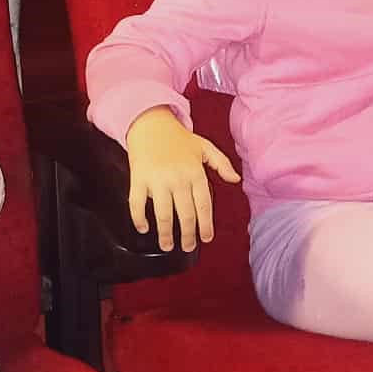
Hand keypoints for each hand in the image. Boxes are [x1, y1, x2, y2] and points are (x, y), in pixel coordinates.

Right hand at [124, 107, 240, 250]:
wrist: (150, 124)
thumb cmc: (179, 138)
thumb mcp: (205, 146)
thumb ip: (222, 163)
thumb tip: (235, 180)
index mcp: (195, 172)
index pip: (204, 205)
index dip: (206, 225)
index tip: (206, 238)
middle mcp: (177, 178)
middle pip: (185, 214)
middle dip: (188, 235)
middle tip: (188, 247)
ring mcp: (156, 180)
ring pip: (163, 214)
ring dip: (165, 234)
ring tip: (168, 246)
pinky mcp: (138, 179)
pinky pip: (136, 204)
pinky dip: (138, 219)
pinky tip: (143, 229)